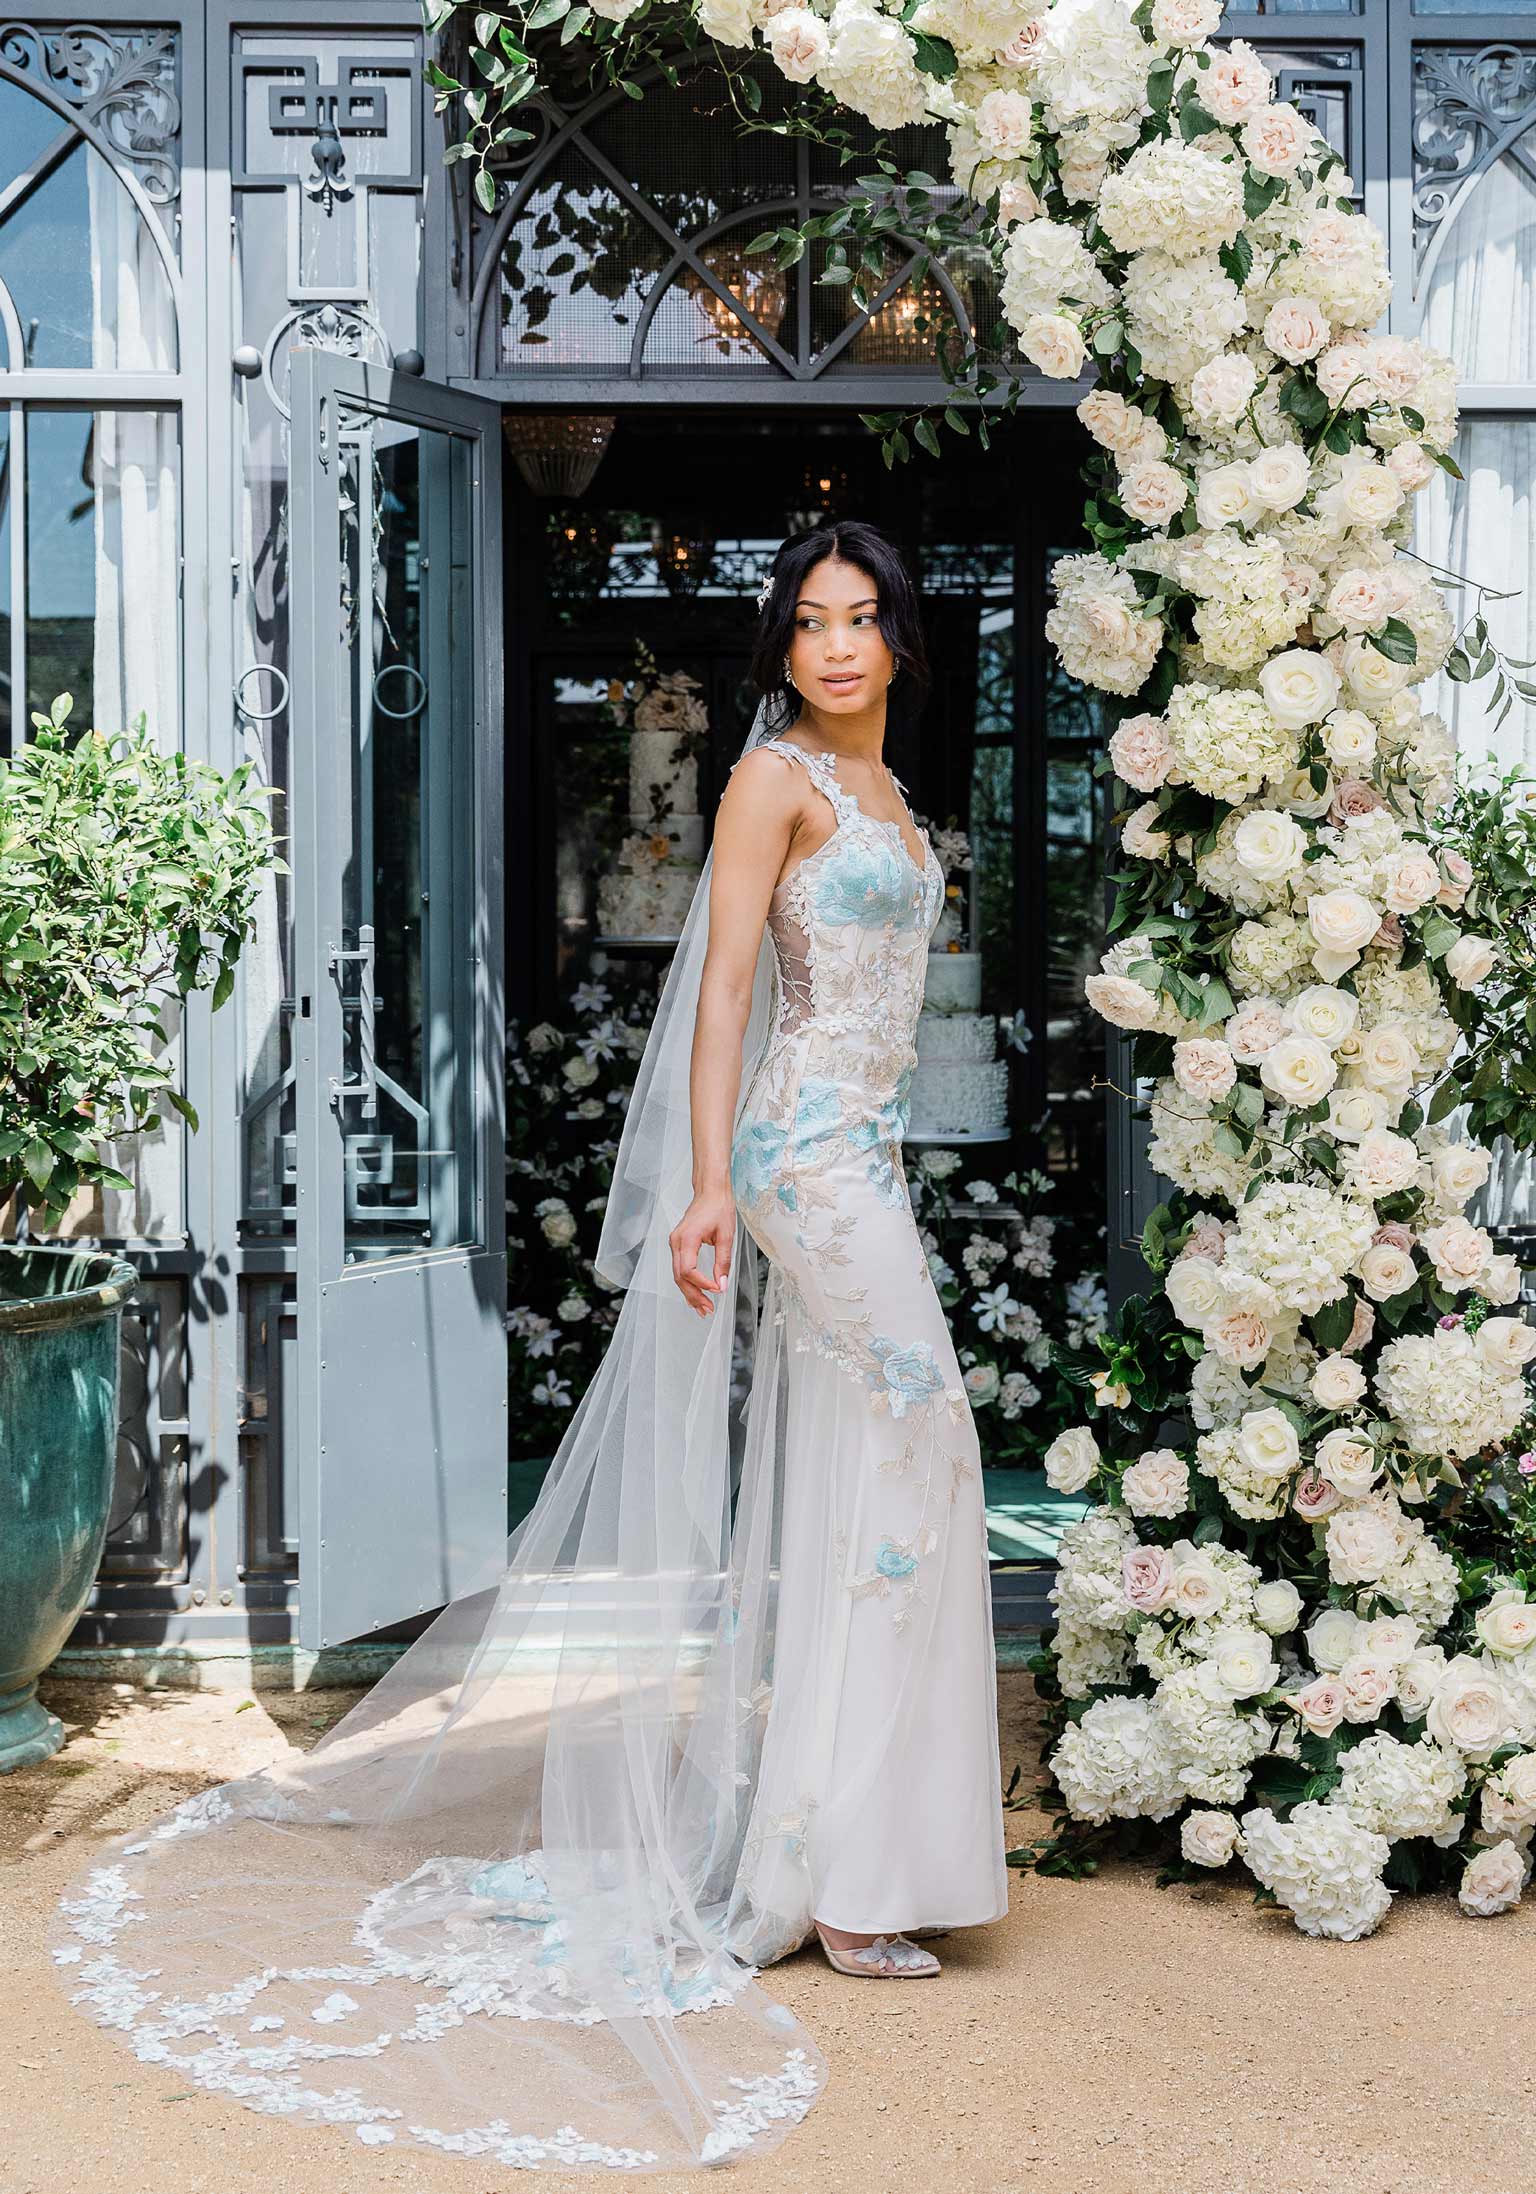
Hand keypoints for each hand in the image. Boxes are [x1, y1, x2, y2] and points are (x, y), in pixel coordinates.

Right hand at [669, 1191, 735, 1315]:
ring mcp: (675, 1243)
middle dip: (693, 1295)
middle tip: (708, 1310)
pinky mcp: (678, 1244)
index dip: (701, 1284)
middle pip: (679, 1276)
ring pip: (677, 1275)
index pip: (688, 1270)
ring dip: (689, 1293)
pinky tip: (697, 1294)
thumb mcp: (727, 1236)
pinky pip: (679, 1268)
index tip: (717, 1290)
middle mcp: (676, 1241)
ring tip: (703, 1308)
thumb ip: (723, 1262)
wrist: (710, 1191)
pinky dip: (687, 1283)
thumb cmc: (719, 1208)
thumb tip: (722, 1285)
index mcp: (687, 1238)